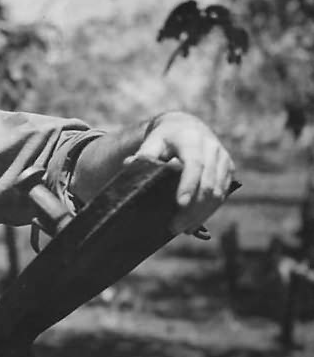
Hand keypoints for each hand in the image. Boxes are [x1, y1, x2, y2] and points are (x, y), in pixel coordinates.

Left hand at [130, 111, 235, 234]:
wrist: (187, 126)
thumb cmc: (165, 137)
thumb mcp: (152, 141)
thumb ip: (144, 154)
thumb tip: (129, 164)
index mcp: (192, 140)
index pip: (194, 164)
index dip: (189, 185)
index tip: (180, 204)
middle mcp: (212, 149)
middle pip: (208, 183)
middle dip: (193, 208)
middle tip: (175, 227)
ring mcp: (223, 159)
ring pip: (218, 192)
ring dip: (202, 213)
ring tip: (184, 229)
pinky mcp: (227, 169)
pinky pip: (222, 193)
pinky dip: (209, 210)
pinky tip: (194, 223)